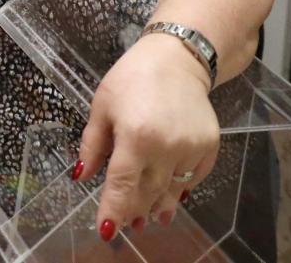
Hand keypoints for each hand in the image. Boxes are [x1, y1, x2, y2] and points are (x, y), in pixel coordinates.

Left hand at [77, 34, 218, 239]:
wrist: (177, 59)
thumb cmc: (131, 79)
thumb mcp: (102, 106)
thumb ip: (93, 144)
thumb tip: (81, 176)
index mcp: (135, 135)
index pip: (121, 184)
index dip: (112, 210)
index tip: (105, 231)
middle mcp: (166, 146)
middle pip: (147, 192)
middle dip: (134, 210)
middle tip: (125, 223)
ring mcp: (191, 148)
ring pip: (170, 190)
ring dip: (157, 206)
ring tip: (146, 219)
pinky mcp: (209, 147)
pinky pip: (191, 178)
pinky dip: (178, 189)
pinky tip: (169, 197)